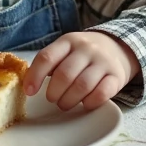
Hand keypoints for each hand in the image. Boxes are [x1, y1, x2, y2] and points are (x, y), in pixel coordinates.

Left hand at [23, 31, 137, 110]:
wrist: (117, 47)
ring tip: (64, 104)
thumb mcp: (66, 50)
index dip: (35, 76)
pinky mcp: (117, 76)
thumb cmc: (83, 54)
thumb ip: (50, 62)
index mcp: (68, 41)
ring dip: (69, 100)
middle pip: (64, 75)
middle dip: (53, 92)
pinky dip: (89, 103)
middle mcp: (86, 49)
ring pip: (82, 86)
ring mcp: (103, 62)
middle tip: (51, 99)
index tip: (29, 92)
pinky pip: (102, 93)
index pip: (47, 57)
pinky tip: (84, 104)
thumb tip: (28, 84)